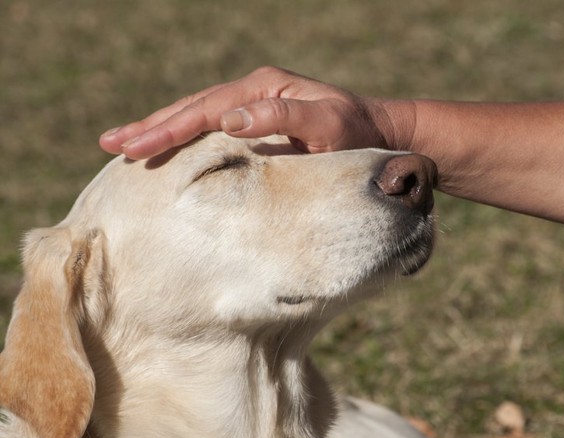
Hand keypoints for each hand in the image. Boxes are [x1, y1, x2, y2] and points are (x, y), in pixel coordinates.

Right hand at [99, 67, 409, 158]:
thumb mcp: (328, 124)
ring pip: (197, 116)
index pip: (205, 110)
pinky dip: (185, 138)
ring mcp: (254, 104)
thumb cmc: (357, 135)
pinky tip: (168, 148)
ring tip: (123, 144)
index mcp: (263, 89)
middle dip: (150, 126)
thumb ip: (285, 117)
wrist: (379, 133)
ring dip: (160, 130)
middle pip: (191, 108)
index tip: (133, 147)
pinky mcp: (259, 121)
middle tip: (110, 143)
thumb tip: (228, 119)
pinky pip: (212, 128)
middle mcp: (254, 92)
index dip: (167, 129)